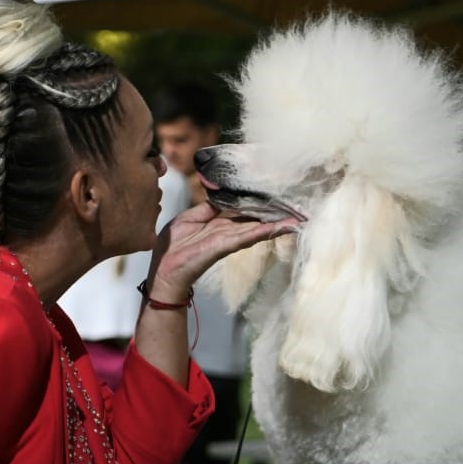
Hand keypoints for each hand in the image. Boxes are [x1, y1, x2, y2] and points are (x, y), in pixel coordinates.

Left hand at [147, 203, 297, 302]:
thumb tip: (222, 196)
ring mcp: (229, 239)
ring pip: (257, 229)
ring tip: (297, 220)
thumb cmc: (173, 244)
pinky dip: (265, 232)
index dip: (259, 204)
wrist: (165, 268)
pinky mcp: (224, 246)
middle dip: (275, 215)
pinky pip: (248, 236)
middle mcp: (229, 231)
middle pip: (256, 220)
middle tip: (298, 209)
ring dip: (277, 225)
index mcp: (220, 222)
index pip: (244, 211)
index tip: (276, 197)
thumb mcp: (189, 217)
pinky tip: (279, 227)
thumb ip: (207, 207)